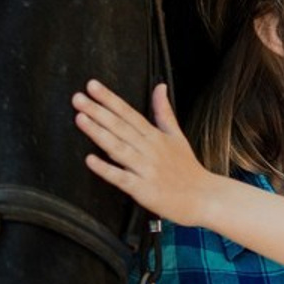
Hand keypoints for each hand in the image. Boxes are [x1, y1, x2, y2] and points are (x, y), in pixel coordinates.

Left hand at [75, 81, 213, 224]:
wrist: (205, 198)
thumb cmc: (188, 169)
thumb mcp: (178, 136)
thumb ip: (164, 112)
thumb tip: (160, 87)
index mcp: (156, 137)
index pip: (129, 113)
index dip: (110, 100)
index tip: (92, 86)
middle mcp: (150, 150)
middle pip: (121, 127)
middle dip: (98, 111)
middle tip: (78, 98)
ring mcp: (146, 169)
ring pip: (119, 148)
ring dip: (99, 133)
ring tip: (81, 119)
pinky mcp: (143, 189)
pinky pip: (121, 178)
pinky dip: (106, 169)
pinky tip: (90, 160)